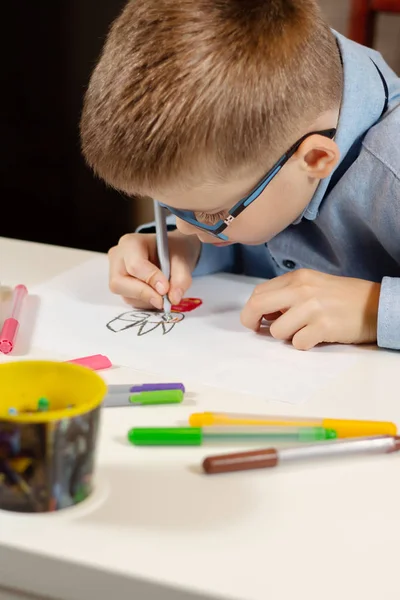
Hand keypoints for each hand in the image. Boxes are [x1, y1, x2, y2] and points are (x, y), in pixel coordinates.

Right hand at [108, 230, 200, 308]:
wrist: (172, 253)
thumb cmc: (174, 251)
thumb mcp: (183, 259)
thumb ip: (181, 278)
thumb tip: (174, 298)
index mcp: (131, 243)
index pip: (135, 265)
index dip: (150, 279)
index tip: (166, 289)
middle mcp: (117, 258)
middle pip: (119, 283)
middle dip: (144, 294)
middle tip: (164, 300)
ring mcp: (115, 273)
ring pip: (125, 295)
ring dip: (147, 300)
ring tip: (164, 293)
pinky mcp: (121, 287)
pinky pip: (130, 301)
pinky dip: (146, 302)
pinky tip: (157, 294)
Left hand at [241, 269, 380, 349]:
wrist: (376, 305)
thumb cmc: (343, 298)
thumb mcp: (313, 285)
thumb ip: (288, 295)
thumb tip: (264, 315)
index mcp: (298, 278)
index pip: (259, 292)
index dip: (252, 309)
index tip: (257, 319)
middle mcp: (302, 289)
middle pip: (258, 305)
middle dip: (251, 321)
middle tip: (258, 330)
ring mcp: (312, 308)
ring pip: (276, 330)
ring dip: (286, 336)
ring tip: (303, 331)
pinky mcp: (323, 327)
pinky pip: (297, 343)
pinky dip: (303, 344)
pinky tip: (315, 337)